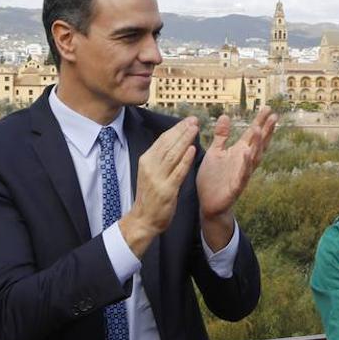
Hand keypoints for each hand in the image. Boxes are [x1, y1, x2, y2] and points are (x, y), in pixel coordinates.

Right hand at [120, 117, 197, 256]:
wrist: (143, 219)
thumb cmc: (150, 196)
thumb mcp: (150, 172)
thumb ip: (160, 158)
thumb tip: (173, 141)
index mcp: (146, 160)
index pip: (162, 140)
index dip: (176, 129)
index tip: (187, 120)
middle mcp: (150, 167)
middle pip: (168, 144)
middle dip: (182, 130)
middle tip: (194, 120)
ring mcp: (158, 178)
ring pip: (173, 155)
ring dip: (185, 140)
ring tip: (195, 129)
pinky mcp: (166, 190)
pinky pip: (177, 172)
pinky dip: (185, 160)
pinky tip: (192, 150)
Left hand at [197, 107, 276, 220]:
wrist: (209, 204)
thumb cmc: (213, 178)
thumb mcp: (215, 152)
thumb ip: (221, 136)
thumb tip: (225, 116)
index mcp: (238, 152)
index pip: (251, 135)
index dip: (260, 122)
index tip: (267, 108)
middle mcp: (243, 162)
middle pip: (257, 144)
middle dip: (265, 131)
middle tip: (273, 116)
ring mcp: (241, 174)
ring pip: (252, 159)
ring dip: (257, 145)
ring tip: (259, 130)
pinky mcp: (235, 187)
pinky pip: (242, 176)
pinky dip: (245, 166)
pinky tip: (247, 154)